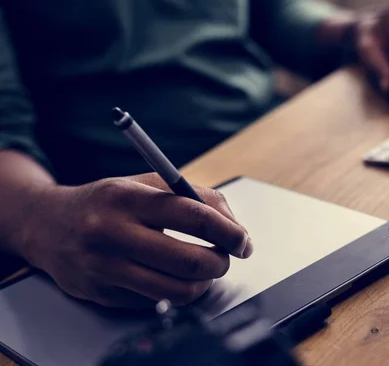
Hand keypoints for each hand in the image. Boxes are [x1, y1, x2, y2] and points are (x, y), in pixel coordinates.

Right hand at [17, 173, 251, 307]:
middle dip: (221, 263)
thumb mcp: (147, 184)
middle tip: (225, 257)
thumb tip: (233, 226)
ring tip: (203, 270)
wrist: (47, 224)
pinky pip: (156, 303)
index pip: (195, 216)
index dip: (229, 232)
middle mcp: (113, 233)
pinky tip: (171, 277)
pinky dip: (175, 293)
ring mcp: (104, 268)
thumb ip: (194, 197)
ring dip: (203, 284)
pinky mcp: (101, 294)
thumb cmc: (107, 202)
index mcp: (129, 198)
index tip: (243, 241)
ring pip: (176, 292)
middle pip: (190, 261)